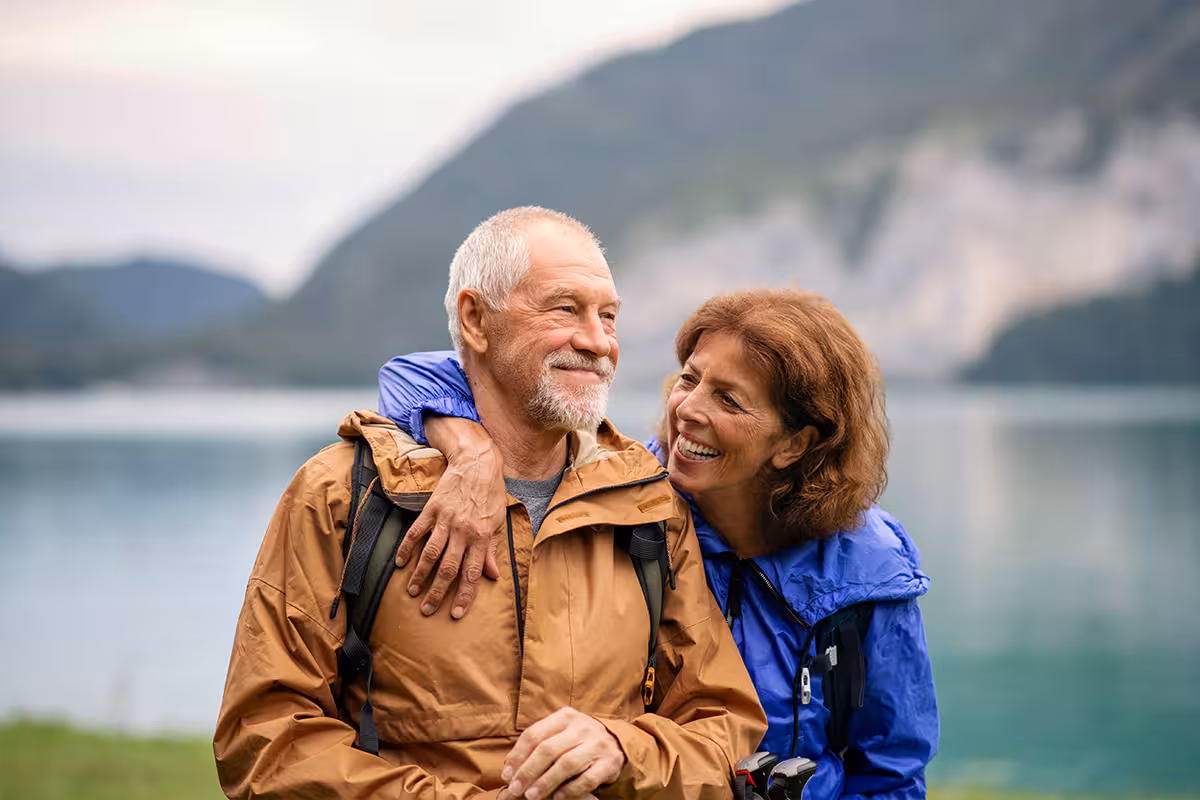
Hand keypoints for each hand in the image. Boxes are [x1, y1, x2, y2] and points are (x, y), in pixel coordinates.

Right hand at [396, 416, 505, 618]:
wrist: (477, 461)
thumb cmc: (491, 493)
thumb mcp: (498, 521)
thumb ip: (492, 550)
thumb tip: (492, 576)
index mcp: (483, 537)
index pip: (472, 573)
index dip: (464, 596)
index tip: (454, 614)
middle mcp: (464, 532)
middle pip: (448, 569)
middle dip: (437, 593)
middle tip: (427, 610)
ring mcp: (446, 520)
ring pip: (430, 554)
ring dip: (420, 575)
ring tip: (411, 591)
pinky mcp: (432, 509)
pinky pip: (416, 532)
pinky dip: (407, 548)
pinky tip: (399, 562)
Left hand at [498, 707, 625, 799]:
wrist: (617, 741)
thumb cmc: (579, 739)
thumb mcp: (560, 733)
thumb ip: (537, 744)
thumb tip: (510, 766)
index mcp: (565, 717)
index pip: (535, 734)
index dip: (518, 755)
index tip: (507, 774)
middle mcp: (582, 728)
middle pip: (548, 750)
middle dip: (528, 771)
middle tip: (515, 789)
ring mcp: (597, 744)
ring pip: (567, 764)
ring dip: (546, 782)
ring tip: (532, 796)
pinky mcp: (610, 762)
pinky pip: (588, 779)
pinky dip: (571, 790)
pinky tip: (558, 797)